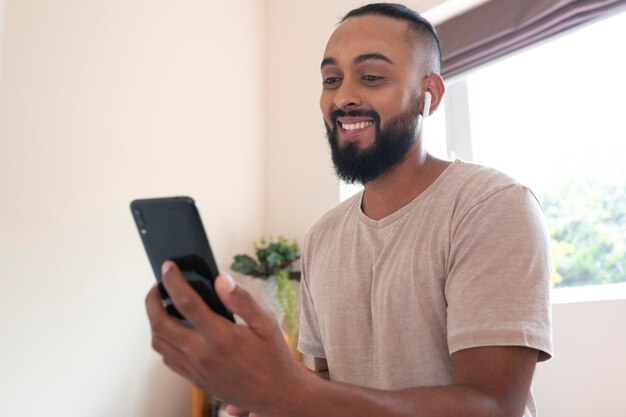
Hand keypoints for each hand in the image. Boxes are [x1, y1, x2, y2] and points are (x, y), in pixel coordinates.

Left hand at [145, 261, 307, 414]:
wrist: (276, 395)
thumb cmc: (273, 357)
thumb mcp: (266, 324)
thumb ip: (241, 300)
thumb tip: (220, 279)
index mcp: (221, 337)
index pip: (186, 302)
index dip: (173, 281)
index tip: (168, 267)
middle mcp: (202, 354)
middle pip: (161, 324)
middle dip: (152, 301)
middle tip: (157, 287)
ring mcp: (196, 369)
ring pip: (159, 343)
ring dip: (154, 321)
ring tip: (161, 307)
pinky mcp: (195, 380)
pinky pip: (168, 359)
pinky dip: (163, 341)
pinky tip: (173, 331)